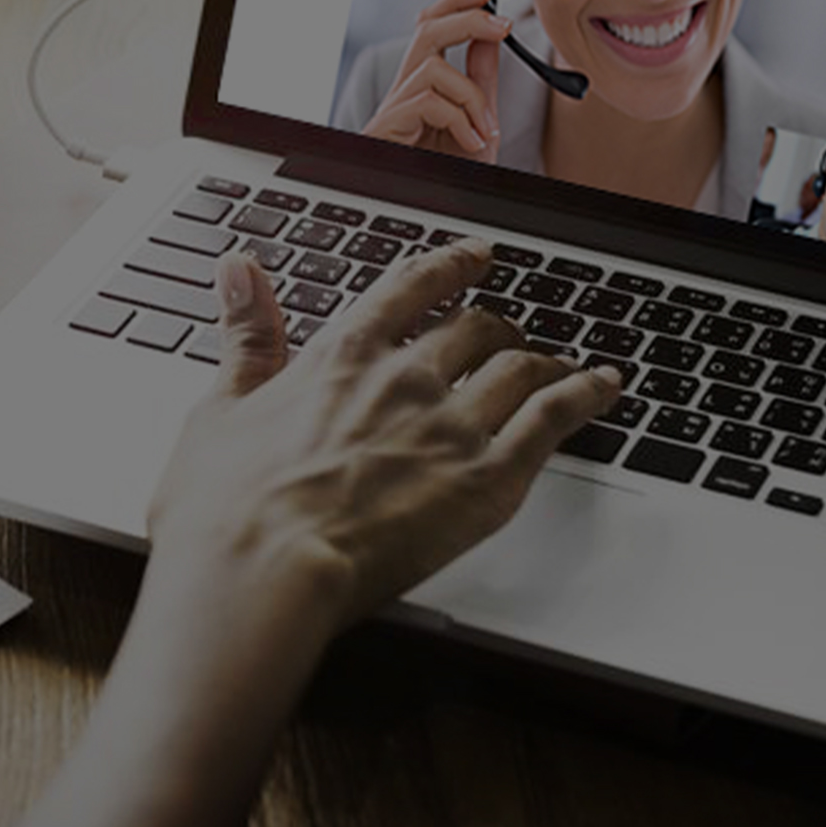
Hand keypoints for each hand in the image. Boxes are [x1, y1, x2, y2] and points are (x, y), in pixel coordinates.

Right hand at [7, 242, 621, 826]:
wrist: (261, 571)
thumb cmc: (228, 508)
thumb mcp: (221, 407)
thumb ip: (245, 334)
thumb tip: (239, 271)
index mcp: (343, 354)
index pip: (411, 287)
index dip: (449, 266)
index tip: (475, 255)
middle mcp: (406, 376)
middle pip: (474, 327)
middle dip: (496, 324)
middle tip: (508, 332)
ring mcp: (451, 426)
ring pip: (521, 367)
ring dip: (545, 358)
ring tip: (560, 363)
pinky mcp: (487, 481)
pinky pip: (554, 420)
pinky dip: (586, 396)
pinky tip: (604, 388)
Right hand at [358, 0, 509, 163]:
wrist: (440, 217)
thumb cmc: (451, 173)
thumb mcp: (479, 119)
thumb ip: (481, 78)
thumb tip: (492, 34)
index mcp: (425, 84)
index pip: (430, 25)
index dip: (455, 1)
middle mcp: (404, 91)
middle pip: (424, 29)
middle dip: (467, 18)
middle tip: (503, 26)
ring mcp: (393, 110)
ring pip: (432, 67)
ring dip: (471, 95)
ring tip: (484, 126)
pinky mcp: (387, 131)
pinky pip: (426, 102)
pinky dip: (459, 118)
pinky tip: (470, 141)